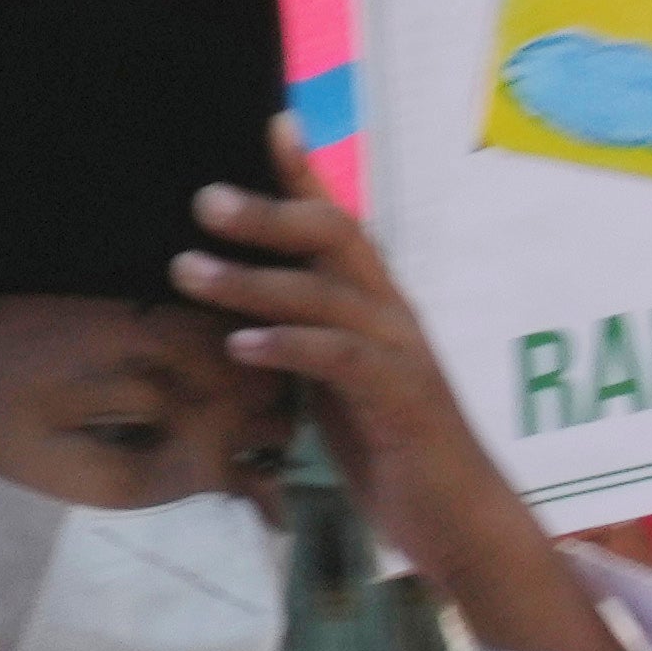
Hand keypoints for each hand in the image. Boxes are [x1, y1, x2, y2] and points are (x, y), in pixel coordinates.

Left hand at [170, 166, 617, 650]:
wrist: (462, 526)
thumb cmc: (395, 459)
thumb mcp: (335, 391)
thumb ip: (302, 346)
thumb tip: (238, 319)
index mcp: (379, 311)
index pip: (342, 228)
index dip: (307, 178)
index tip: (273, 124)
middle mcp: (395, 319)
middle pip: (335, 241)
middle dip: (268, 215)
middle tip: (204, 203)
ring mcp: (402, 357)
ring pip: (327, 295)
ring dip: (253, 280)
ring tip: (189, 271)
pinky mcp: (400, 402)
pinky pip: (340, 359)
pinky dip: (288, 346)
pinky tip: (240, 345)